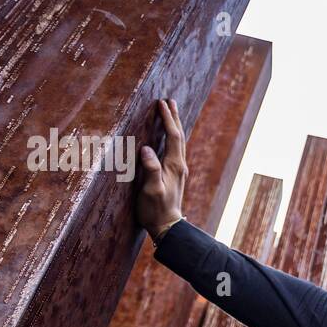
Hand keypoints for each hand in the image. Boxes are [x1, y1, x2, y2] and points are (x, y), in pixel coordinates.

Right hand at [137, 98, 186, 240]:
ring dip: (174, 126)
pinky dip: (172, 138)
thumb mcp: (151, 189)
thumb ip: (150, 169)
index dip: (167, 119)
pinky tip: (168, 139)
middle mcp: (179, 165)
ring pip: (178, 142)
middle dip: (174, 117)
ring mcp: (178, 170)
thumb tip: (146, 148)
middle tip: (170, 101)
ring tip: (170, 113)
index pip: (173, 136)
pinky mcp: (174, 175)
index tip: (162, 103)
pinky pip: (174, 150)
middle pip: (179, 136)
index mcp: (175, 165)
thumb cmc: (155, 209)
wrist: (167, 226)